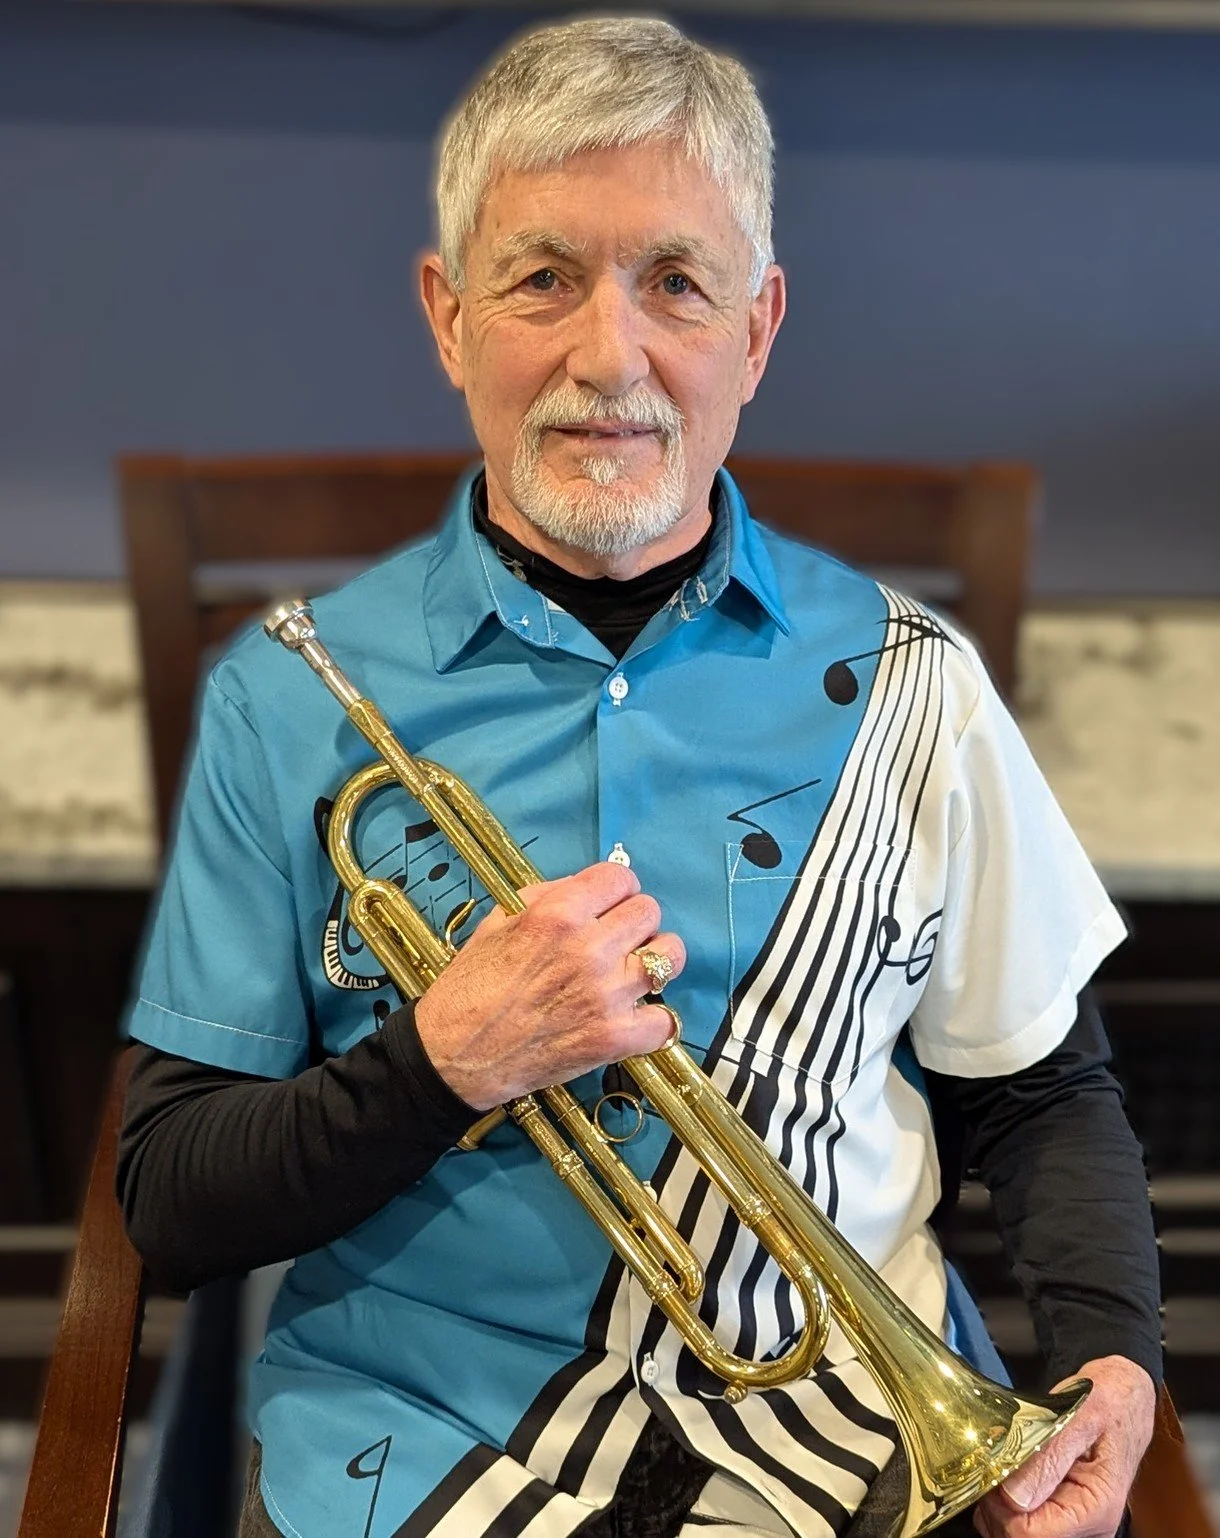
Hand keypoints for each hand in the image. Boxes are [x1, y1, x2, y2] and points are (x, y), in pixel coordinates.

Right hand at [414, 861, 684, 1109]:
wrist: (454, 1056)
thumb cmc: (470, 988)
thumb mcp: (498, 922)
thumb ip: (548, 896)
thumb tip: (590, 887)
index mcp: (557, 914)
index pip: (620, 878)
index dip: (616, 889)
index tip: (610, 903)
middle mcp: (588, 948)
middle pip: (649, 911)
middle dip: (634, 921)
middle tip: (617, 939)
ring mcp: (605, 995)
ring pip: (669, 957)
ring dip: (653, 961)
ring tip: (633, 972)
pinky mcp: (613, 1038)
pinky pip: (665, 1019)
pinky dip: (655, 1019)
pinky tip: (636, 1016)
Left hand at [973, 1356, 1155, 1537]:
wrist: (1122, 1401)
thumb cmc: (1107, 1404)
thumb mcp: (1079, 1417)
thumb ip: (1048, 1455)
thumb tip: (1014, 1497)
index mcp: (1097, 1509)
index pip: (1032, 1535)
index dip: (1001, 1507)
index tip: (992, 1471)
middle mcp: (1089, 1528)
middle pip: (1020, 1537)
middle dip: (997, 1504)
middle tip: (996, 1462)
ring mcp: (1076, 1526)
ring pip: (1015, 1531)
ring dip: (998, 1502)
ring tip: (1006, 1464)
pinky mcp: (1063, 1517)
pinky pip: (1021, 1522)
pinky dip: (1003, 1501)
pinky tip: (1010, 1472)